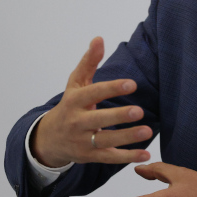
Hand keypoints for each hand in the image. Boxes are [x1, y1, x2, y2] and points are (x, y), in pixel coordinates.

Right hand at [32, 37, 152, 168]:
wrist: (49, 139)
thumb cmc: (69, 105)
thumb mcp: (75, 83)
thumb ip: (89, 62)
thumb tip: (99, 38)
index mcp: (74, 101)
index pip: (93, 93)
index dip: (112, 89)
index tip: (132, 84)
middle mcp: (77, 122)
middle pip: (98, 120)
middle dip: (118, 117)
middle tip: (139, 111)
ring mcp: (83, 141)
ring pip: (105, 141)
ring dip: (127, 138)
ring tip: (148, 131)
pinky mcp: (90, 156)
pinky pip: (109, 158)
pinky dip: (127, 157)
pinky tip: (145, 154)